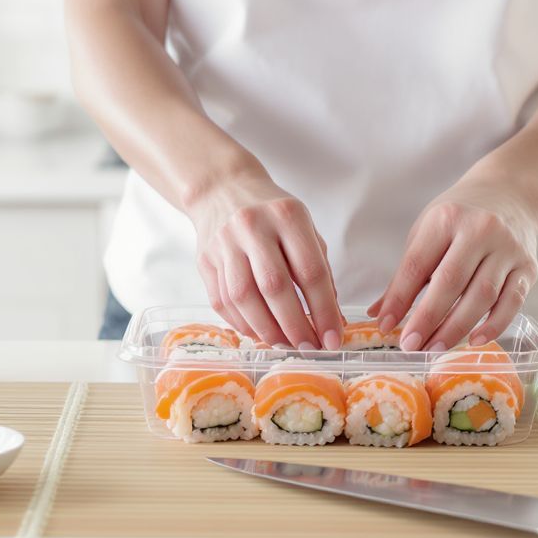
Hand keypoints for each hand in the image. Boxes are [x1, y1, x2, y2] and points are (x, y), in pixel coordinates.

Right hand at [187, 170, 343, 349]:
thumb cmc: (271, 213)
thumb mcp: (303, 227)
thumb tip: (331, 320)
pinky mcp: (205, 260)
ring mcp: (224, 243)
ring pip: (243, 298)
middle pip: (274, 287)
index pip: (309, 271)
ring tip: (285, 345)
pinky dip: (242, 324)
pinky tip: (259, 333)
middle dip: (295, 326)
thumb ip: (318, 269)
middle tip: (309, 349)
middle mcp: (252, 227)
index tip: (333, 338)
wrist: (221, 189)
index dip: (323, 310)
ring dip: (267, 330)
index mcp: (287, 216)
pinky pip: (221, 301)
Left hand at [369, 177, 537, 350]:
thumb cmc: (460, 216)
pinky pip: (513, 301)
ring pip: (482, 295)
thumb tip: (380, 314)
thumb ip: (405, 273)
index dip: (400, 298)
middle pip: (450, 282)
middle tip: (410, 345)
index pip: (418, 264)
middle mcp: (480, 230)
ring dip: (456, 327)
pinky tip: (474, 341)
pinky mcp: (528, 267)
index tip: (385, 325)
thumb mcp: (426, 232)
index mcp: (446, 219)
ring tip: (434, 348)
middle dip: (427, 318)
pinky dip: (494, 325)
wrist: (510, 193)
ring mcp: (508, 249)